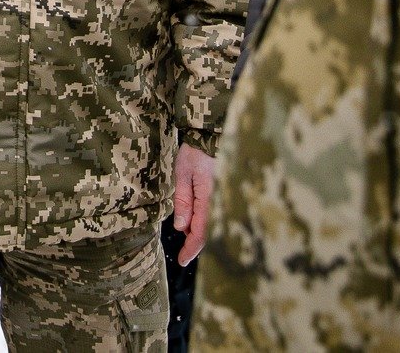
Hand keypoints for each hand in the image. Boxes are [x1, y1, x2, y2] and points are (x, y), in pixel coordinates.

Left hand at [172, 142, 214, 264]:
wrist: (209, 138)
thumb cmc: (195, 155)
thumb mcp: (183, 175)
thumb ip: (183, 201)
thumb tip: (181, 227)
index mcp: (208, 200)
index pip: (200, 232)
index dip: (191, 250)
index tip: (182, 261)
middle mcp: (216, 204)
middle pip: (207, 233)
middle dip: (194, 246)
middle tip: (183, 256)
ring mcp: (218, 201)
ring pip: (209, 227)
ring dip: (197, 236)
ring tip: (185, 240)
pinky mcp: (218, 198)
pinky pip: (211, 217)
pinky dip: (201, 225)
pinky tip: (191, 226)